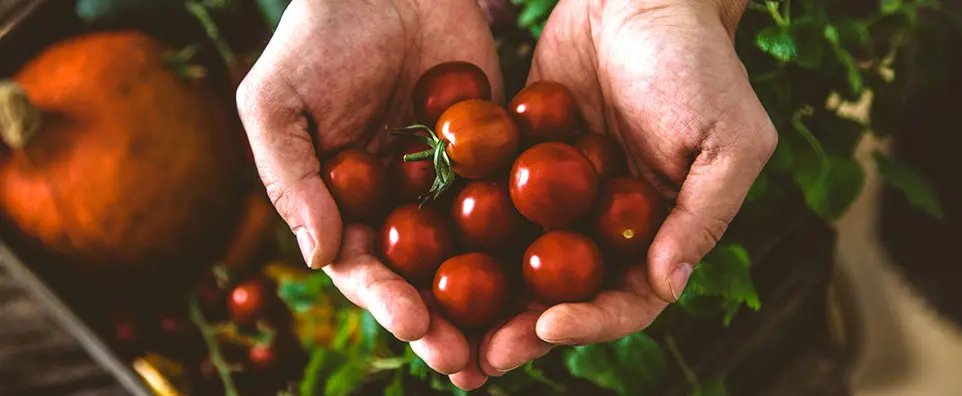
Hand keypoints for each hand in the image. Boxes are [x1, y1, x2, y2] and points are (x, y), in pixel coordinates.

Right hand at [235, 0, 499, 387]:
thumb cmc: (318, 37)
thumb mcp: (278, 103)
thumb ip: (290, 179)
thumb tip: (318, 257)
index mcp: (343, 206)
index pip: (364, 268)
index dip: (386, 300)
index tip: (414, 324)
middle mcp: (398, 207)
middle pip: (422, 278)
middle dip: (443, 323)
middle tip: (470, 363)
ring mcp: (448, 186)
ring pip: (472, 255)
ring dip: (490, 304)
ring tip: (514, 343)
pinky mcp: (493, 157)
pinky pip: (512, 202)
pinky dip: (531, 239)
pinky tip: (556, 272)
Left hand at [477, 0, 776, 374]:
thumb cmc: (698, 63)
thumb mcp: (728, 139)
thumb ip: (703, 215)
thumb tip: (669, 285)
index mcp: (660, 232)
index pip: (629, 298)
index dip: (591, 321)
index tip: (548, 325)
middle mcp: (608, 226)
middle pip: (565, 296)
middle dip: (523, 329)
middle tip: (478, 358)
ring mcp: (561, 198)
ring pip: (521, 263)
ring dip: (486, 300)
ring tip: (442, 326)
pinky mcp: (522, 162)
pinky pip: (492, 205)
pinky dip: (463, 234)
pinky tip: (426, 256)